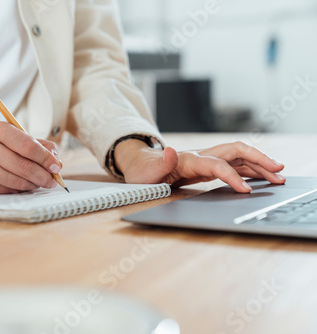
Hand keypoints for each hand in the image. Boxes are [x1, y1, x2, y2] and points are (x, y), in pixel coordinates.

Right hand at [0, 121, 62, 193]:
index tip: (56, 166)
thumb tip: (56, 161)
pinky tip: (23, 185)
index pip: (27, 145)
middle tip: (52, 180)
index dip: (45, 158)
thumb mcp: (16, 139)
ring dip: (32, 184)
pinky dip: (19, 189)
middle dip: (42, 175)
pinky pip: (6, 189)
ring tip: (39, 183)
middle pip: (22, 165)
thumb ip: (39, 146)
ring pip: (15, 180)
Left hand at [114, 140, 285, 192]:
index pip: (216, 164)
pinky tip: (260, 177)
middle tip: (279, 171)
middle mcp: (200, 156)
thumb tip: (169, 151)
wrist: (140, 166)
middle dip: (258, 159)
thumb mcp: (146, 171)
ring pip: (238, 158)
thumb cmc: (143, 171)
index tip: (246, 190)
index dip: (232, 176)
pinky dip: (249, 170)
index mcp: (187, 159)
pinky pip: (232, 165)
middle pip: (235, 151)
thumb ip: (160, 163)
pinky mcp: (207, 166)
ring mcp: (205, 159)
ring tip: (278, 177)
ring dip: (259, 165)